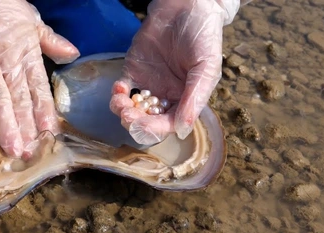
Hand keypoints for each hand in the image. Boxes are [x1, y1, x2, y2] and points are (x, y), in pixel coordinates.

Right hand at [0, 0, 79, 157]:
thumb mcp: (33, 22)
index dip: (45, 112)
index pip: (39, 88)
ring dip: (6, 126)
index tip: (50, 133)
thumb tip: (73, 55)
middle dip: (26, 128)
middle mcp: (8, 62)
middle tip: (30, 153)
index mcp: (27, 54)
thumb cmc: (2, 7)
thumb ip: (51, 42)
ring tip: (12, 148)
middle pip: (19, 100)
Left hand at [110, 0, 238, 144]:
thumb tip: (184, 130)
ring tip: (120, 104)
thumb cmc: (203, 36)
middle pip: (147, 121)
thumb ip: (195, 98)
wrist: (187, 6)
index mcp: (186, 100)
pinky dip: (117, 94)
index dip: (155, 128)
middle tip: (128, 117)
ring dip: (123, 111)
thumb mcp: (206, 67)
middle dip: (135, 123)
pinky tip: (119, 89)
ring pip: (132, 109)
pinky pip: (122, 90)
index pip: (168, 124)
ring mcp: (148, 85)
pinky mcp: (133, 71)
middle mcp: (166, 97)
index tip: (143, 125)